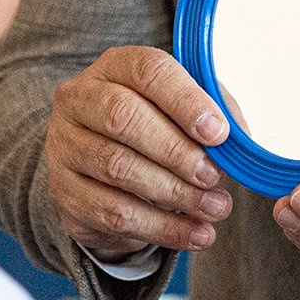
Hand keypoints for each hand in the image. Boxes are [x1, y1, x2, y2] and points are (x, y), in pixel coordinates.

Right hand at [45, 45, 232, 254]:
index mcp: (114, 66)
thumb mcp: (184, 107)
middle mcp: (80, 99)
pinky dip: (162, 228)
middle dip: (176, 150)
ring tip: (214, 208)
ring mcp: (65, 146)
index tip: (218, 133)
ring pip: (117, 167)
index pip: (147, 71)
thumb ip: (213, 112)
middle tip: (214, 176)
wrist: (102, 168)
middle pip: (122, 116)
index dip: (185, 101)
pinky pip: (113, 213)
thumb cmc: (152, 126)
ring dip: (174, 193)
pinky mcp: (66, 192)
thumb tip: (235, 139)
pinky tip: (195, 233)